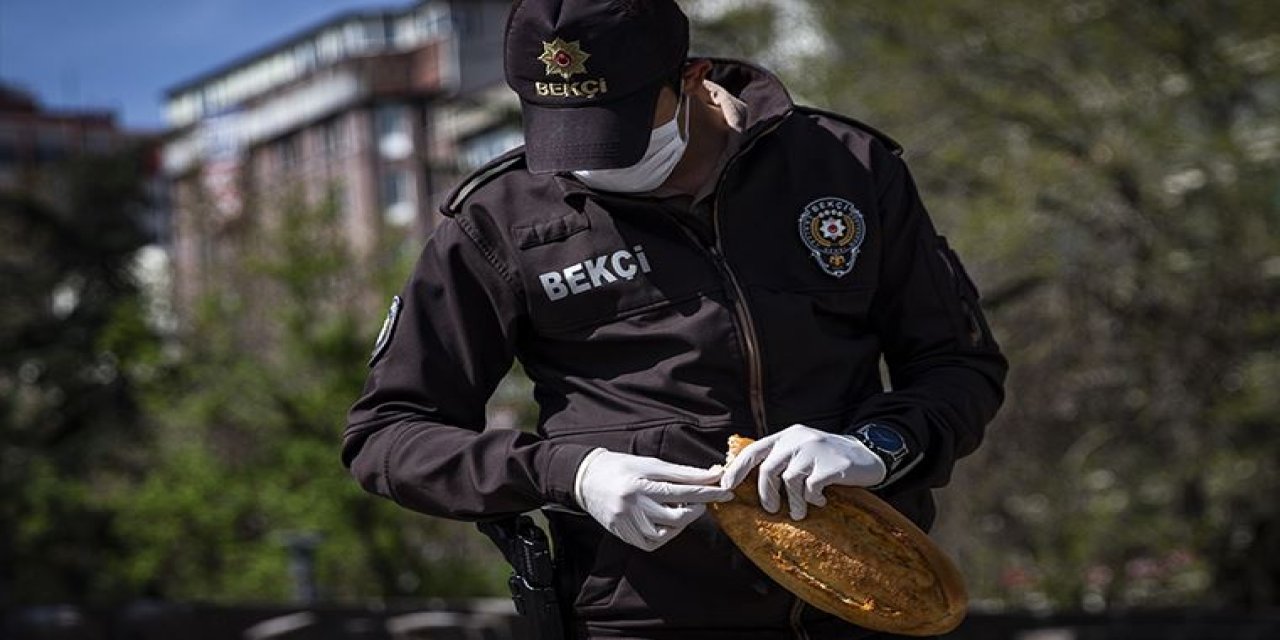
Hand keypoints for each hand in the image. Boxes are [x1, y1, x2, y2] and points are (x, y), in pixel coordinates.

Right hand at [574, 449, 732, 550]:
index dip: (707, 492)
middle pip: (676, 516)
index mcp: (641, 484)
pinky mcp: (621, 533)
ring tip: (680, 510)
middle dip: (695, 510)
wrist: (585, 478)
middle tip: (700, 501)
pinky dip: (664, 535)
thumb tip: (712, 474)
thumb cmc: (622, 467)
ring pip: (665, 533)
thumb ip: (682, 473)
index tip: (727, 492)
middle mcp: (632, 505)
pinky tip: (666, 523)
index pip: (682, 490)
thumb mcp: (651, 464)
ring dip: (680, 524)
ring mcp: (625, 522)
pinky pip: (650, 543)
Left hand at [720, 424, 885, 519]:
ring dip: (793, 502)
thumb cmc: (828, 458)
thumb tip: (748, 481)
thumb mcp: (802, 451)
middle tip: (772, 510)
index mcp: (787, 436)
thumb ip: (780, 459)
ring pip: (790, 480)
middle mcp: (798, 439)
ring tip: (801, 512)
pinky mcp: (832, 464)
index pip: (754, 451)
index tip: (726, 487)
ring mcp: (816, 450)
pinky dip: (812, 498)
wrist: (868, 454)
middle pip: (769, 469)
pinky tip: (821, 500)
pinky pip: (811, 487)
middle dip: (766, 494)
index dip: (737, 469)